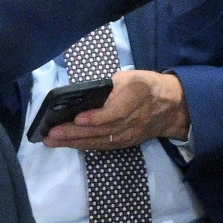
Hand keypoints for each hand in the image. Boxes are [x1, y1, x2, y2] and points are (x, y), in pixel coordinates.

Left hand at [45, 70, 188, 150]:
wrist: (172, 107)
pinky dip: (85, 146)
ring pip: (100, 141)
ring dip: (75, 143)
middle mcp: (133, 120)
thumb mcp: (131, 76)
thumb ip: (111, 86)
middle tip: (51, 134)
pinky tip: (69, 144)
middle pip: (102, 131)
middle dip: (74, 134)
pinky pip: (104, 146)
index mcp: (136, 97)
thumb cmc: (147, 85)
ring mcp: (130, 135)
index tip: (76, 118)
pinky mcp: (127, 143)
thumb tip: (85, 94)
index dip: (96, 118)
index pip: (115, 113)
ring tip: (53, 141)